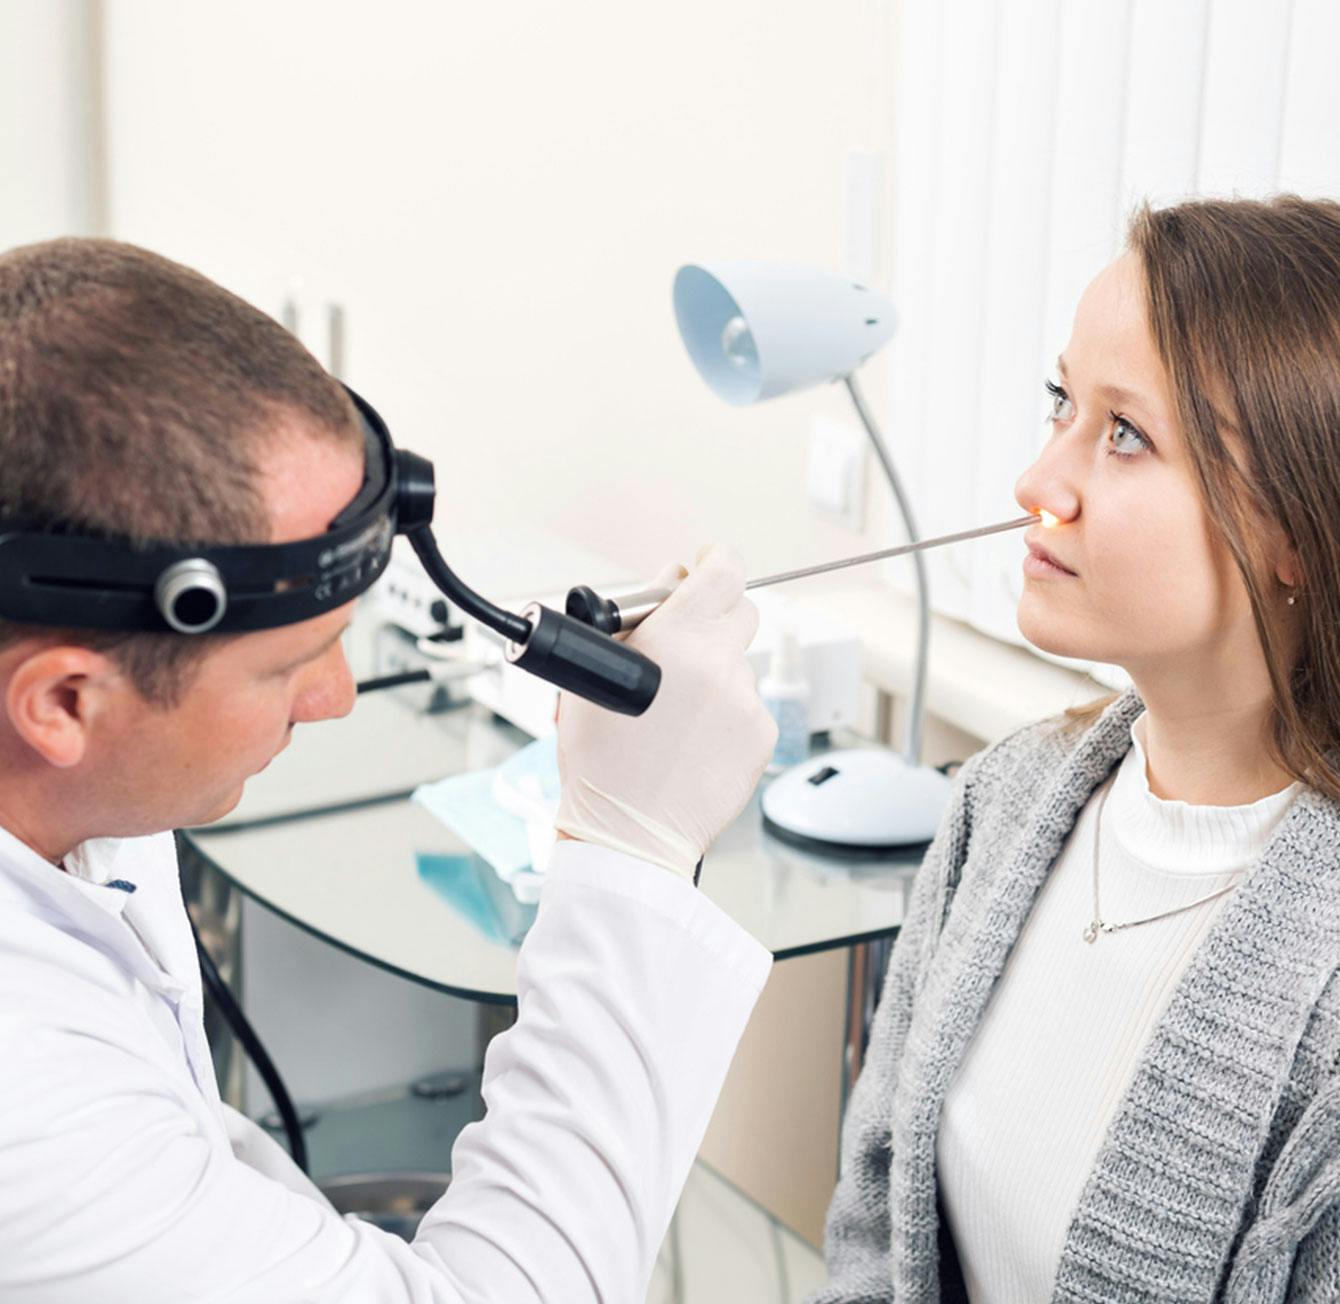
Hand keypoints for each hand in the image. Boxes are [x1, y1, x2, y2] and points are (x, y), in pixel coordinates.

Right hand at [554, 544, 777, 878]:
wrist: (628, 831)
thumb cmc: (601, 759)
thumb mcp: (594, 673)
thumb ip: (635, 621)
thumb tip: (668, 587)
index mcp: (677, 637)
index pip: (724, 570)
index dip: (717, 560)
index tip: (707, 564)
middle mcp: (719, 663)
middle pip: (741, 611)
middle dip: (715, 619)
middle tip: (686, 642)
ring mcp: (745, 701)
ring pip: (739, 666)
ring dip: (715, 675)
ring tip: (676, 716)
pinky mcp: (761, 735)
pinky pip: (748, 707)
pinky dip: (726, 715)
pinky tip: (693, 742)